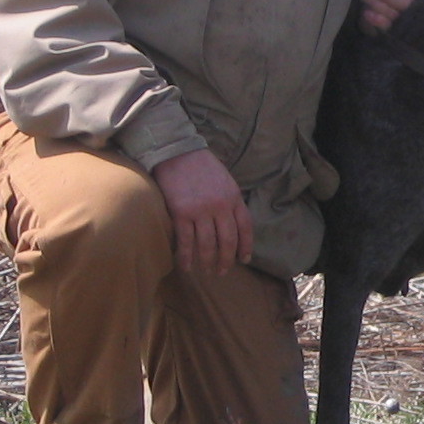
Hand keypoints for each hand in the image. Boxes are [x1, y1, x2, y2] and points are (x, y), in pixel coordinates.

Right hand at [153, 147, 251, 274]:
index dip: (246, 246)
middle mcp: (220, 206)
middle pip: (228, 240)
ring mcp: (201, 210)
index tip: (244, 259)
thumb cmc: (202, 166)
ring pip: (208, 244)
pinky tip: (187, 266)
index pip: (245, 228)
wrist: (178, 152)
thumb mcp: (226, 181)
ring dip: (208, 261)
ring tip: (207, 271)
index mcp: (234, 198)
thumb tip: (234, 225)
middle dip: (227, 259)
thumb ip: (231, 201)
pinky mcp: (181, 213)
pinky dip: (186, 257)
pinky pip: (186, 241)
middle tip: (223, 271)